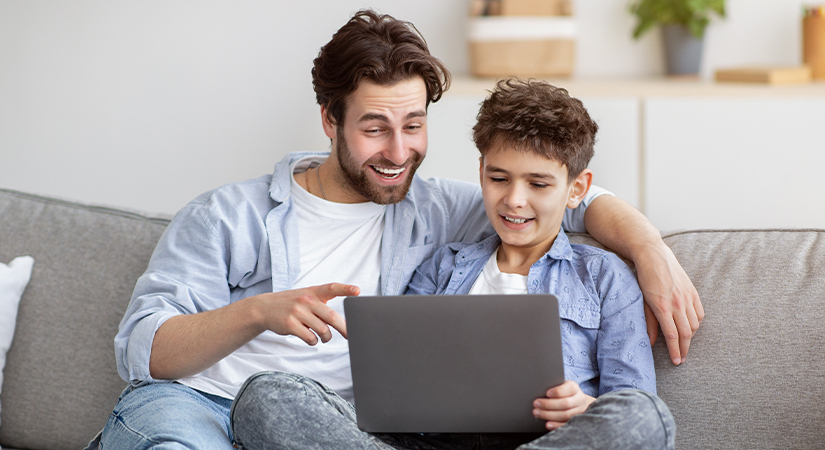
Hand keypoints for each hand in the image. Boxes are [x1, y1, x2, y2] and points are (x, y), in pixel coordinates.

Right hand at [254, 283, 359, 345]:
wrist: (264, 308)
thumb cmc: (291, 304)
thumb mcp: (306, 297)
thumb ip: (322, 305)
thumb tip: (341, 323)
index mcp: (313, 292)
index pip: (332, 288)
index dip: (346, 289)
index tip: (358, 291)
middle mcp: (306, 300)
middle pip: (332, 317)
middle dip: (344, 329)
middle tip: (351, 336)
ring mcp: (298, 312)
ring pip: (322, 330)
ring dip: (326, 337)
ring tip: (324, 338)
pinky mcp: (290, 325)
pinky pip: (310, 338)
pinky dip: (314, 341)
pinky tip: (311, 339)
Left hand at [533, 380, 595, 430]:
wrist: (577, 401)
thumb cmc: (563, 392)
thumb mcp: (560, 386)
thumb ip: (553, 387)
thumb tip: (540, 390)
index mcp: (574, 388)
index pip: (569, 388)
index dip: (558, 392)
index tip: (547, 393)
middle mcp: (579, 400)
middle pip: (565, 403)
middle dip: (549, 404)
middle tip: (536, 404)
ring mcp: (579, 412)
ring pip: (565, 415)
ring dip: (549, 415)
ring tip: (537, 413)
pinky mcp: (576, 421)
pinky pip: (566, 424)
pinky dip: (556, 425)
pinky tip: (547, 424)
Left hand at [634, 243, 703, 364]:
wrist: (652, 254)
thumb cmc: (643, 277)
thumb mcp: (642, 300)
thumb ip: (649, 321)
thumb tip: (652, 342)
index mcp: (662, 306)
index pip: (673, 335)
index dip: (676, 351)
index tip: (676, 361)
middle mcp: (677, 303)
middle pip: (686, 333)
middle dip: (684, 349)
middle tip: (681, 359)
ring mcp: (687, 297)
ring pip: (695, 324)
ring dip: (691, 337)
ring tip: (684, 343)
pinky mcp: (692, 291)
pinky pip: (699, 312)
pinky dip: (697, 322)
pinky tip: (691, 326)